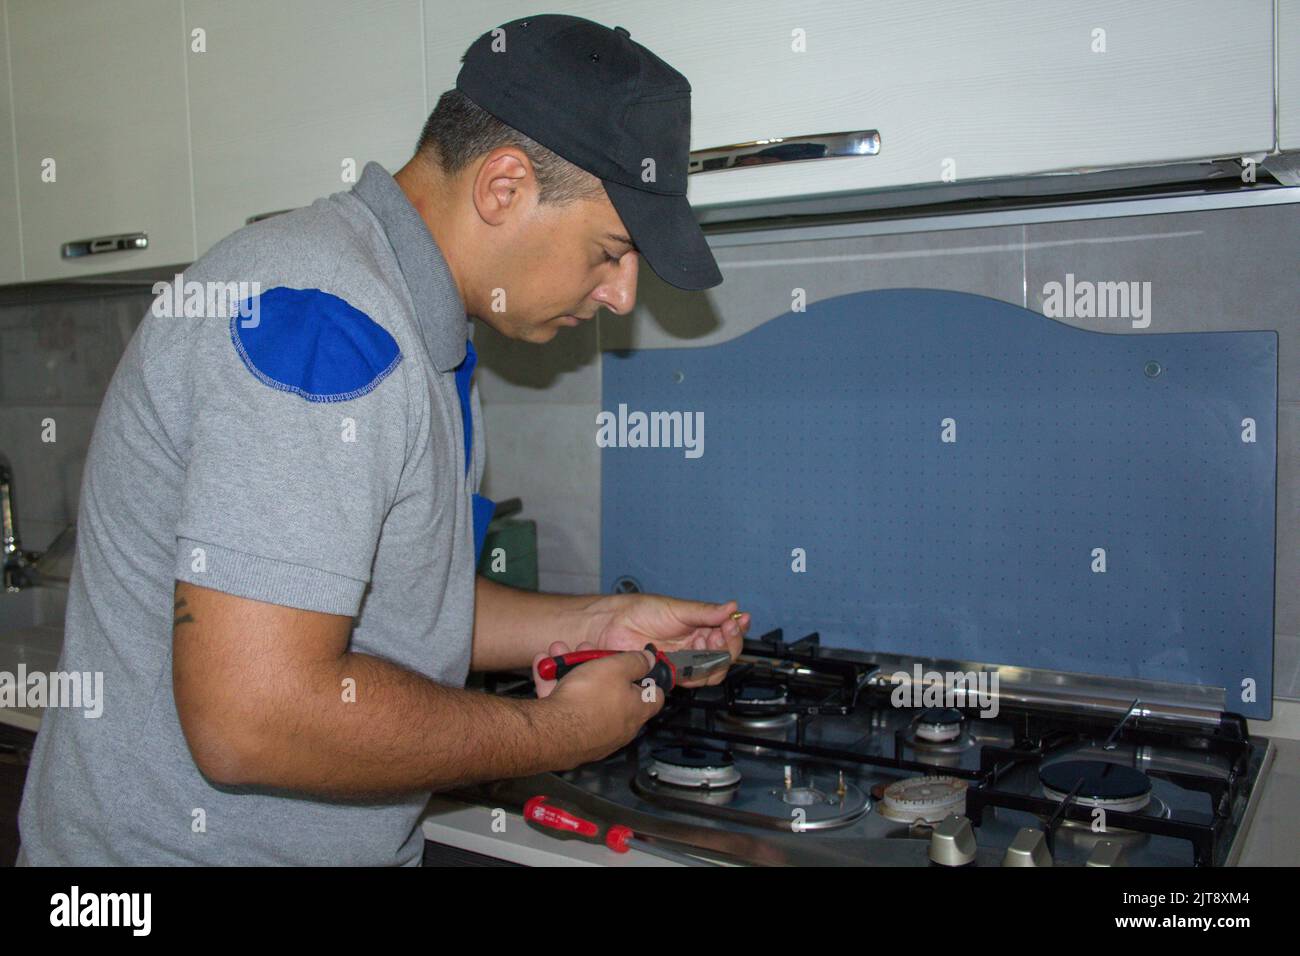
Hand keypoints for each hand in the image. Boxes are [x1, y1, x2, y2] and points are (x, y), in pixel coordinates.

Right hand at [531, 645, 665, 766]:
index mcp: (637, 710)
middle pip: (612, 689)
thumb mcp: (616, 667)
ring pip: (583, 694)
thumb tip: (650, 660)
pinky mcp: (569, 736)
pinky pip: (564, 705)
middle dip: (596, 665)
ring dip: (570, 670)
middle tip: (585, 651)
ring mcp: (593, 731)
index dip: (648, 676)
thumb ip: (636, 662)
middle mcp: (618, 725)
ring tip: (558, 653)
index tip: (638, 664)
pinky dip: (553, 685)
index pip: (654, 695)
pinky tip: (542, 667)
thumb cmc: (588, 700)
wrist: (552, 731)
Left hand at [584, 594, 748, 687]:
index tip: (740, 621)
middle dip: (729, 643)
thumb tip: (732, 607)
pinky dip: (698, 672)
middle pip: (724, 655)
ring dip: (716, 657)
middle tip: (723, 630)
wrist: (613, 625)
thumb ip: (705, 612)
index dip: (736, 630)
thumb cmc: (640, 611)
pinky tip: (693, 656)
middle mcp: (694, 646)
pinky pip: (692, 681)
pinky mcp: (671, 675)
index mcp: (698, 627)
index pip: (727, 634)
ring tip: (707, 639)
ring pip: (712, 670)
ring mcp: (683, 661)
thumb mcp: (677, 607)